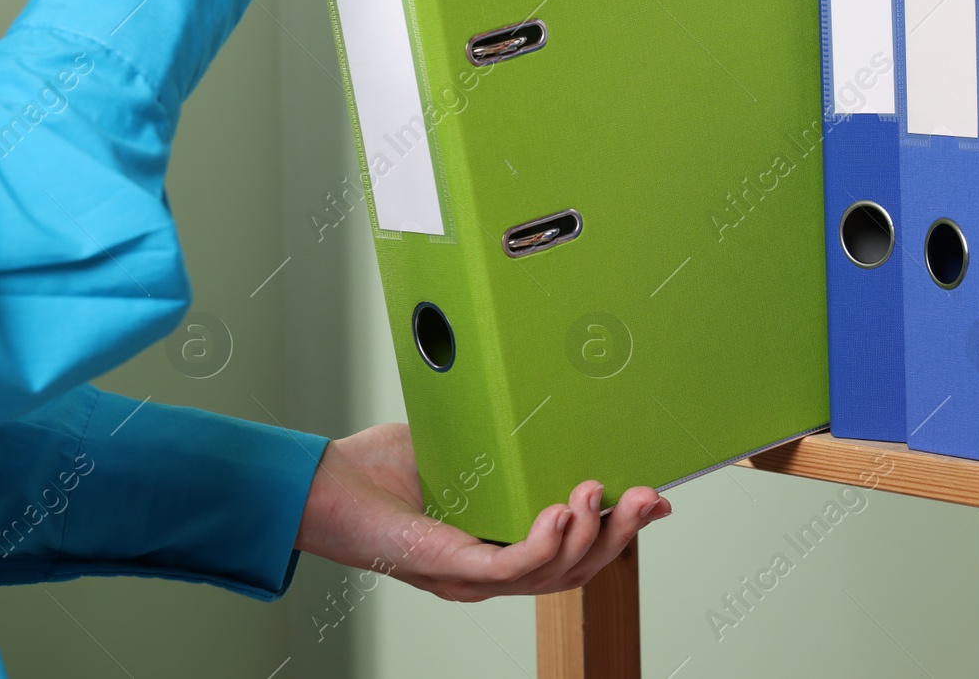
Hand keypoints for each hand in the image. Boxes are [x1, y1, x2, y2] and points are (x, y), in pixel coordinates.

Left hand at [294, 423, 669, 600]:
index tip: (659, 501)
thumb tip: (558, 401)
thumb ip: (512, 440)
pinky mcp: (448, 567)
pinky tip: (562, 511)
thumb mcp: (466, 446)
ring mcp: (470, 577)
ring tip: (603, 494)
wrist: (319, 485)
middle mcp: (489, 571)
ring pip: (552, 575)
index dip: (621, 532)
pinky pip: (510, 568)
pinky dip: (545, 543)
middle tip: (648, 497)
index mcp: (500, 544)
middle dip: (621, 534)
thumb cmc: (381, 470)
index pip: (575, 551)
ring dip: (589, 537)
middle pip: (576, 570)